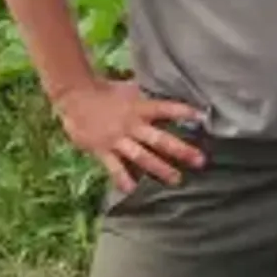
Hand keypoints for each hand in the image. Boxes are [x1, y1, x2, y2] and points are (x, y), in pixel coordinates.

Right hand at [54, 77, 207, 192]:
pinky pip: (114, 166)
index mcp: (139, 107)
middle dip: (181, 150)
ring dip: (160, 168)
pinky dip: (122, 178)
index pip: (166, 108)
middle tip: (200, 161)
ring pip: (142, 156)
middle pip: (159, 139)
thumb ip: (147, 95)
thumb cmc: (105, 91)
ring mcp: (117, 138)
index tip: (202, 117)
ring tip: (177, 179)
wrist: (75, 96)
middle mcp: (132, 124)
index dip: (183, 111)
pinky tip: (131, 189)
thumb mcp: (129, 89)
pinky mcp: (102, 150)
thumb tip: (167, 88)